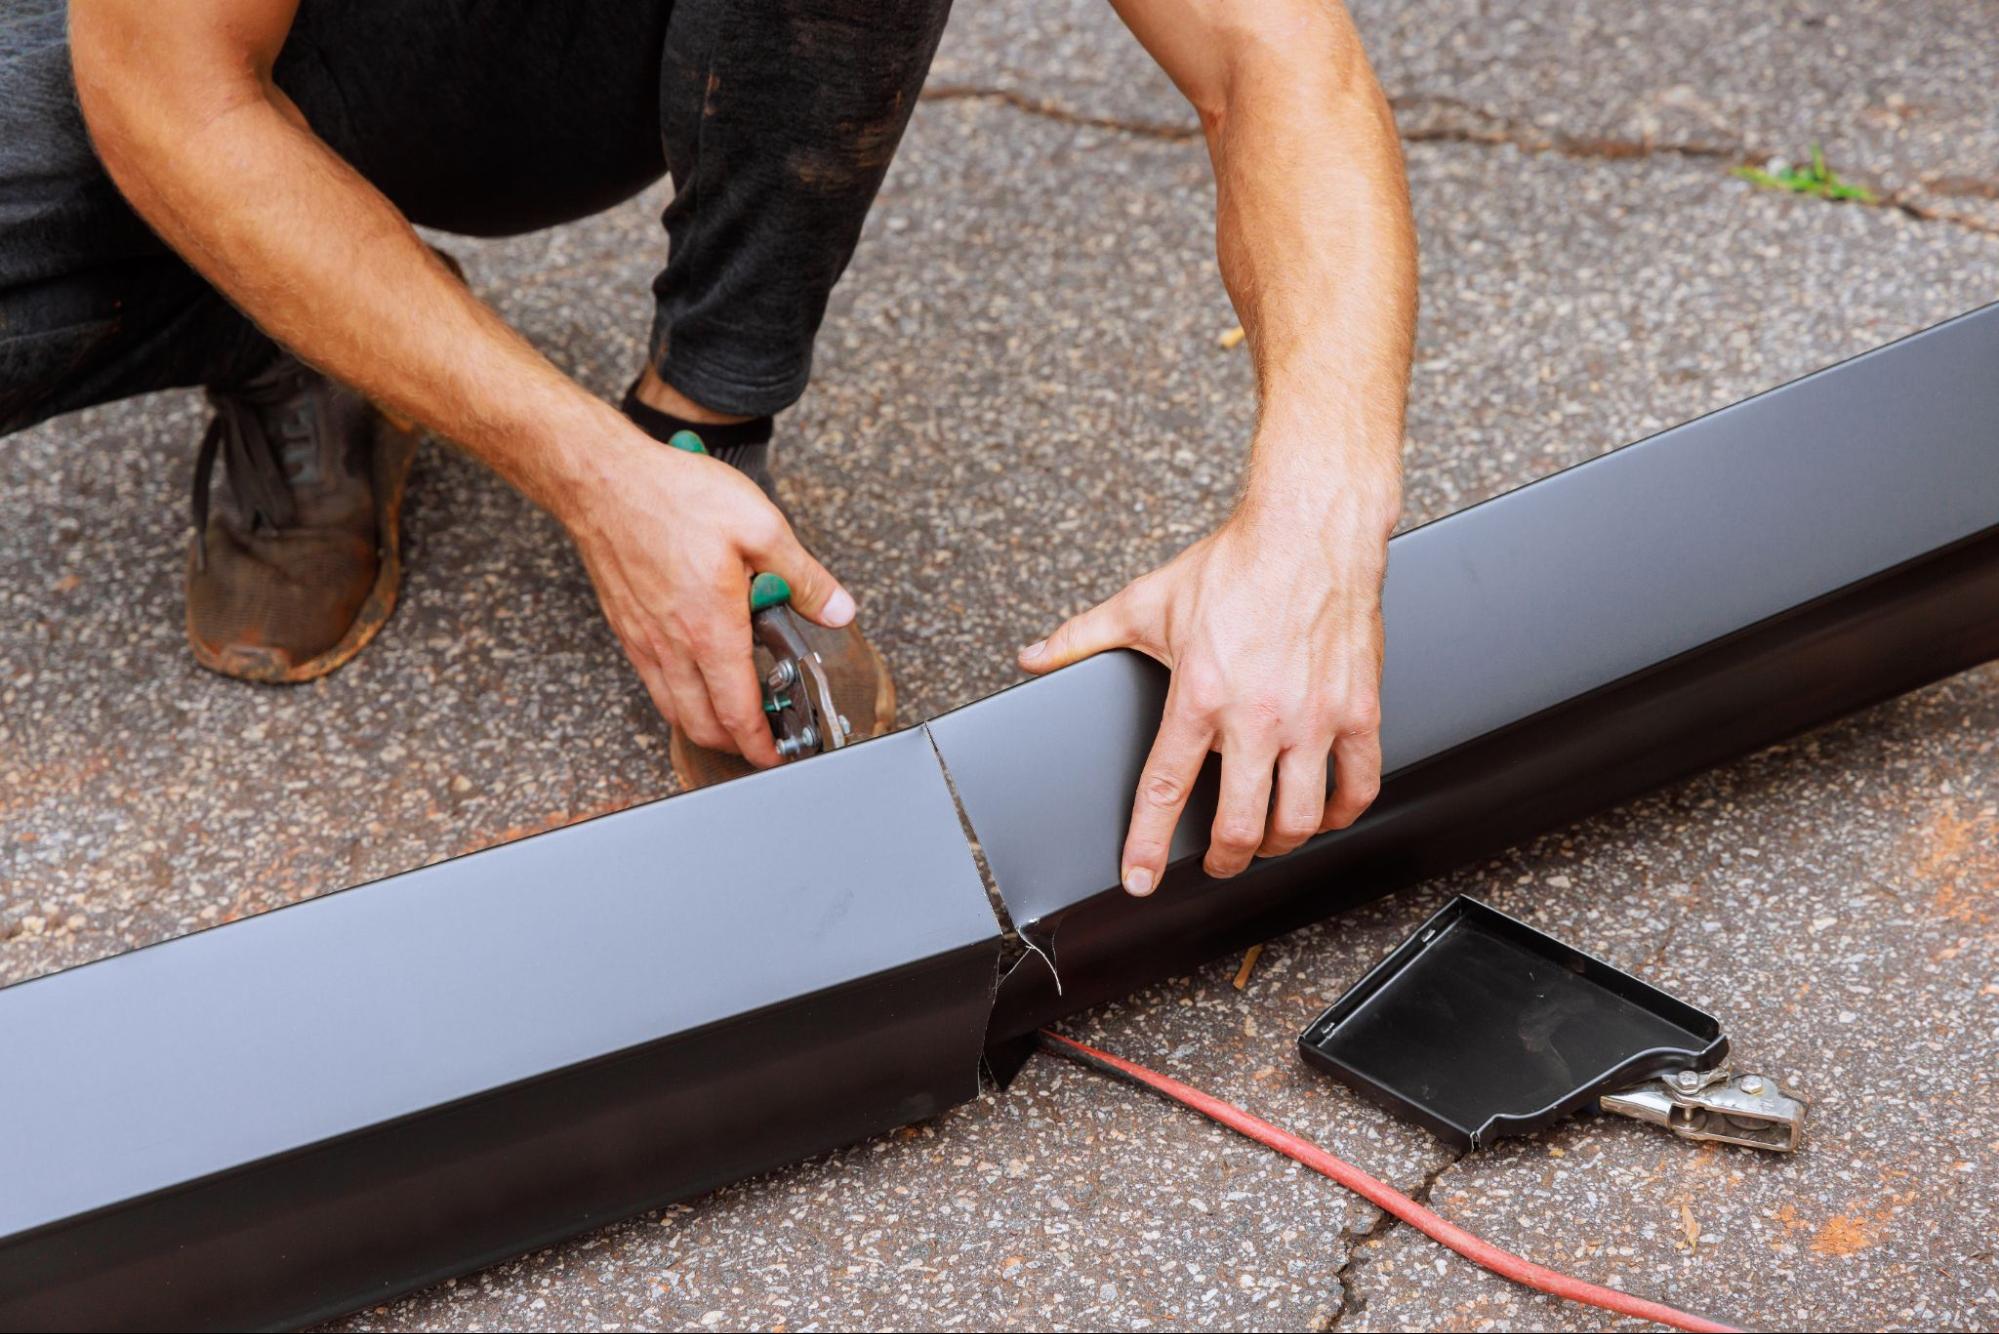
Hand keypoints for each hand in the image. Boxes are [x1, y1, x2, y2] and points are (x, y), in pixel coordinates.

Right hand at [555, 428, 854, 766]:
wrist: (603, 480)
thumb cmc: (674, 496)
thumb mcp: (760, 526)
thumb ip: (804, 576)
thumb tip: (838, 610)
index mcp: (711, 629)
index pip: (738, 712)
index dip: (760, 745)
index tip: (777, 756)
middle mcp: (673, 645)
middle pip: (703, 724)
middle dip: (736, 744)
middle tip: (763, 739)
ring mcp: (644, 640)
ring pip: (673, 709)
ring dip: (705, 724)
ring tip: (735, 713)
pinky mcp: (626, 627)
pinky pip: (653, 682)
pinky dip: (678, 697)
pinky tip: (697, 675)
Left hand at [1019, 474, 1395, 893]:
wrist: (1311, 527)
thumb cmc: (1236, 563)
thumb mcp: (1148, 602)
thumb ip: (1084, 636)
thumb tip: (1034, 656)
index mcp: (1199, 695)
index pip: (1164, 790)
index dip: (1146, 846)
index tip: (1138, 881)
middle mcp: (1257, 714)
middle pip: (1241, 826)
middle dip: (1223, 860)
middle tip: (1215, 862)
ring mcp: (1313, 717)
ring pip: (1300, 818)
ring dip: (1280, 845)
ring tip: (1266, 842)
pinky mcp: (1359, 709)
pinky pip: (1359, 785)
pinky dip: (1341, 813)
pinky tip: (1325, 813)